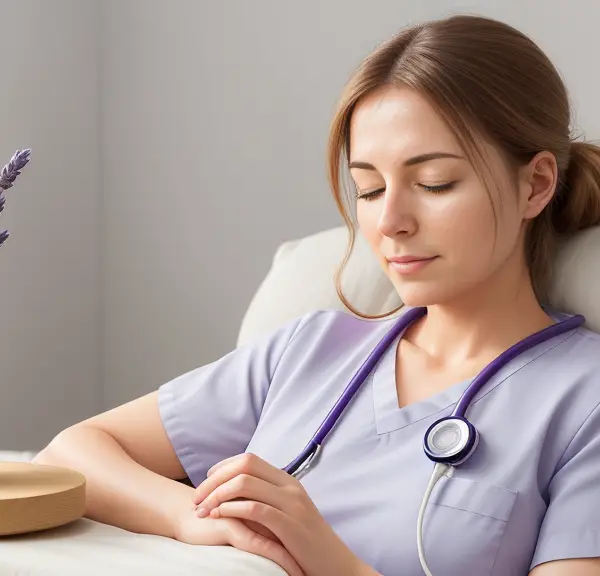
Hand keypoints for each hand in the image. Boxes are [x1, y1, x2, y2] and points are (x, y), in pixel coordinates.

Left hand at [192, 453, 368, 575]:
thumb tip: (231, 493)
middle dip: (214, 480)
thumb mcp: (286, 513)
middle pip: (244, 465)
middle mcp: (289, 486)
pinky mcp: (290, 524)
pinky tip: (219, 517)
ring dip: (217, 495)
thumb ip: (265, 499)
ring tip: (203, 511)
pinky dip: (232, 509)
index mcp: (287, 480)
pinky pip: (255, 508)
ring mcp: (292, 504)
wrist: (336, 565)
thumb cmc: (304, 543)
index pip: (248, 459)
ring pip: (246, 483)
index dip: (223, 467)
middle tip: (197, 498)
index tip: (206, 483)